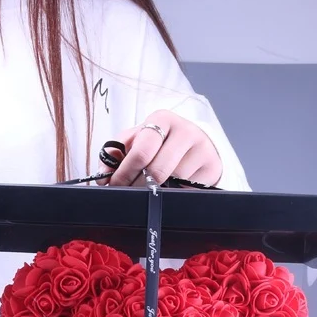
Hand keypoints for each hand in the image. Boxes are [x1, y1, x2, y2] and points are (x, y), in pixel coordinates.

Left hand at [102, 110, 222, 187]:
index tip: (115, 185)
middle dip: (137, 188)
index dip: (124, 174)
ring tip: (147, 192)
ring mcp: (202, 149)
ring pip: (172, 184)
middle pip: (157, 172)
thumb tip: (103, 175)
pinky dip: (173, 196)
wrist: (194, 143)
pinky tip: (167, 191)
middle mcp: (185, 131)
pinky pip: (187, 191)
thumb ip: (116, 152)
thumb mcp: (135, 140)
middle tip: (128, 195)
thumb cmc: (159, 143)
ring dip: (155, 194)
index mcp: (162, 120)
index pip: (141, 152)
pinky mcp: (212, 168)